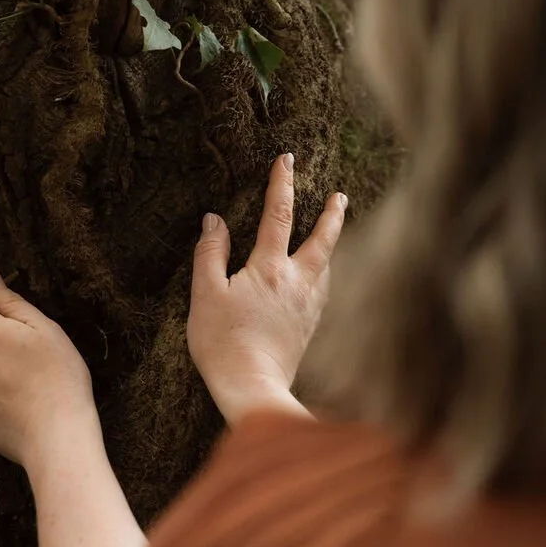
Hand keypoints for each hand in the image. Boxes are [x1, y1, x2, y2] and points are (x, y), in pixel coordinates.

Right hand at [187, 154, 346, 425]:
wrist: (252, 386)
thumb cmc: (222, 341)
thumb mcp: (205, 294)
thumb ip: (210, 253)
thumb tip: (214, 220)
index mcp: (270, 268)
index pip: (279, 215)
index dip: (282, 184)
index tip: (287, 160)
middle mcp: (297, 282)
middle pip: (322, 239)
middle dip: (331, 214)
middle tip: (339, 196)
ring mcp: (308, 306)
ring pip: (326, 265)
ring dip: (331, 243)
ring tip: (333, 230)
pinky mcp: (309, 328)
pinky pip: (324, 291)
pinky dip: (325, 274)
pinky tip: (321, 278)